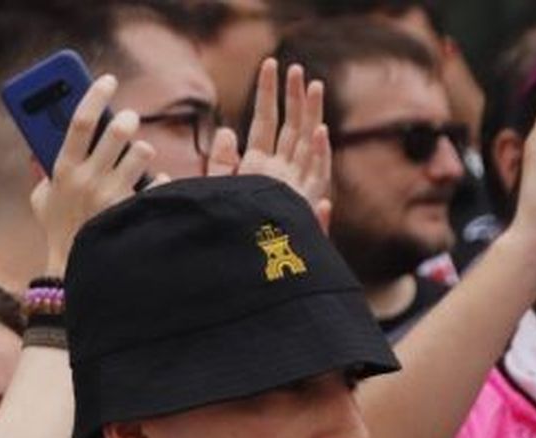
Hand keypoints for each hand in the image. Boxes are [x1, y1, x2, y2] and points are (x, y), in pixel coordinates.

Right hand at [29, 75, 156, 275]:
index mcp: (62, 170)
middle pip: (115, 133)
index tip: (108, 79)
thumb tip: (40, 145)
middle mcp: (88, 180)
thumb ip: (42, 171)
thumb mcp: (41, 200)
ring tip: (138, 157)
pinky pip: (158, 183)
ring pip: (141, 154)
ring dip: (142, 152)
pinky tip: (152, 187)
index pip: (78, 122)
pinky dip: (158, 182)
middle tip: (130, 119)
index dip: (94, 95)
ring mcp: (113, 196)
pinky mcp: (133, 212)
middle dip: (127, 120)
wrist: (80, 269)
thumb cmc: (59, 231)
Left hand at [206, 59, 332, 229]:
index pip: (265, 122)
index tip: (269, 65)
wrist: (243, 274)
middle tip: (296, 67)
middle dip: (294, 97)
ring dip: (310, 115)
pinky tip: (319, 132)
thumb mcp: (216, 194)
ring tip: (313, 85)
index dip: (267, 93)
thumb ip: (222, 163)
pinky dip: (318, 156)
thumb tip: (229, 131)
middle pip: (291, 128)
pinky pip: (314, 179)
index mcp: (261, 169)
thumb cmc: (225, 235)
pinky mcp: (304, 209)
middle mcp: (282, 175)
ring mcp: (295, 190)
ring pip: (306, 145)